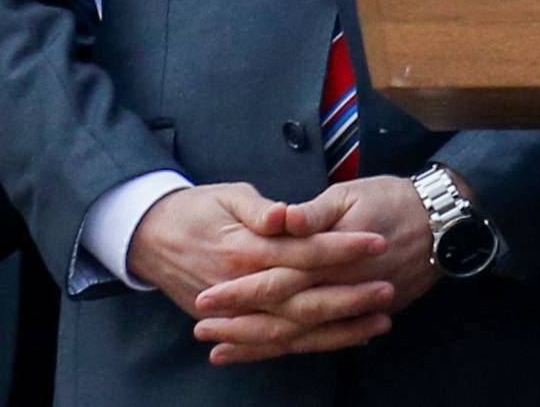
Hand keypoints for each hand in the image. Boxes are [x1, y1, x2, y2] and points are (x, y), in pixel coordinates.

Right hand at [128, 182, 393, 363]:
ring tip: (378, 323)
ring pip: (295, 330)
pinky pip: (277, 342)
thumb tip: (287, 216)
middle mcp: (244, 287)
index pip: (303, 251)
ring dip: (338, 329)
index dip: (341, 248)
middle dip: (349, 297)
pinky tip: (342, 341)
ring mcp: (240, 312)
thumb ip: (260, 209)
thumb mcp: (228, 195)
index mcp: (245, 250)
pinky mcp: (236, 324)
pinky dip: (310, 345)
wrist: (151, 237)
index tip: (376, 241)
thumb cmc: (196, 208)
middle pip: (304, 299)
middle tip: (388, 290)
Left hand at [193, 173, 439, 366]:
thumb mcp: (350, 194)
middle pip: (282, 314)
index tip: (207, 298)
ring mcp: (350, 306)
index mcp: (330, 255)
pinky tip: (268, 352)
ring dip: (258, 344)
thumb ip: (313, 213)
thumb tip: (281, 217)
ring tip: (221, 351)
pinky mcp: (360, 315)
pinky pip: (322, 340)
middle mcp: (338, 287)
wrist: (441, 224)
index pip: (277, 278)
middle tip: (201, 331)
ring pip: (299, 336)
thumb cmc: (391, 199)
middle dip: (239, 325)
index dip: (241, 291)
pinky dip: (293, 348)